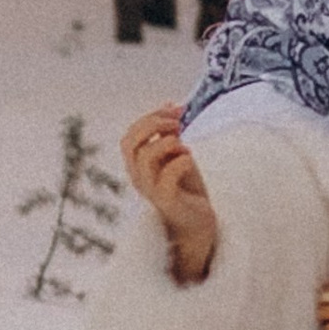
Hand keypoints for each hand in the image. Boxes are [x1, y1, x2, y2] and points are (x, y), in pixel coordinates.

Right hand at [121, 106, 218, 285]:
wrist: (198, 224)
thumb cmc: (187, 190)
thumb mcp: (177, 156)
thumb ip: (170, 136)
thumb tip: (170, 105)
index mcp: (137, 166)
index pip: (130, 136)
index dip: (150, 117)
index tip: (175, 108)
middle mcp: (139, 178)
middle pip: (131, 143)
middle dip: (154, 125)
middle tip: (179, 124)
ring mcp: (152, 191)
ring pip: (146, 158)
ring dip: (168, 143)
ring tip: (186, 146)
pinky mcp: (168, 202)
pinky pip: (167, 178)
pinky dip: (180, 162)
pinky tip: (191, 160)